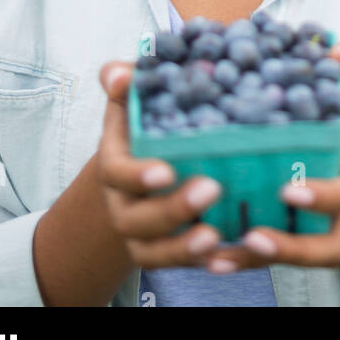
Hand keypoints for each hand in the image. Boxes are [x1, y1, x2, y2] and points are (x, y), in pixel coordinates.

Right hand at [96, 60, 225, 268]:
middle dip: (172, 210)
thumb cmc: (145, 123)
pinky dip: (198, 264)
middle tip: (211, 189)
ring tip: (214, 235)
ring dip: (182, 247)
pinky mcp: (163, 251)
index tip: (166, 171)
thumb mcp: (134, 100)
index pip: (116, 173)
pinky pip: (176, 266)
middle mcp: (123, 203)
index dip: (137, 175)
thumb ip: (127, 82)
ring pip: (153, 252)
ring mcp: (141, 233)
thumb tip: (119, 74)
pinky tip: (224, 257)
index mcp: (115, 163)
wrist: (142, 165)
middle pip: (136, 219)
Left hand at [201, 35, 339, 274]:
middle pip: (329, 247)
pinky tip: (206, 255)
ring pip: (291, 256)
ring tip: (218, 256)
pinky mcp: (282, 228)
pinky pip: (263, 253)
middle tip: (255, 237)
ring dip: (255, 261)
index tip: (290, 190)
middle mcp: (339, 207)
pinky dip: (236, 257)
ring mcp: (310, 223)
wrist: (335, 123)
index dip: (327, 197)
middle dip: (294, 249)